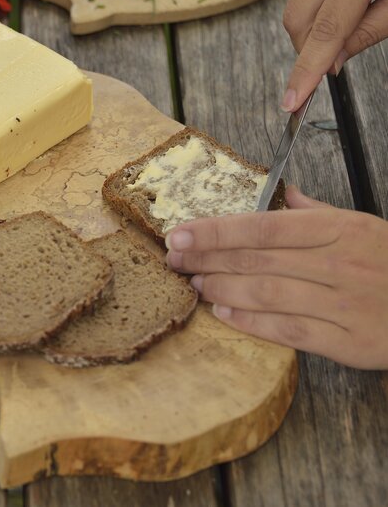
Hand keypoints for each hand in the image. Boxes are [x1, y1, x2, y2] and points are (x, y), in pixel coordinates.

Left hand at [164, 186, 387, 369]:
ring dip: (221, 288)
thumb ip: (316, 212)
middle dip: (206, 258)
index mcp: (338, 230)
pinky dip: (251, 321)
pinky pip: (289, 330)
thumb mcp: (362, 226)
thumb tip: (279, 194)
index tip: (179, 233)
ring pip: (266, 293)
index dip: (215, 231)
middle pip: (256, 259)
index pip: (262, 227)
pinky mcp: (348, 341)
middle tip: (173, 259)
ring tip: (192, 283)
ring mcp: (343, 304)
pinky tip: (223, 312)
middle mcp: (338, 264)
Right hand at [280, 0, 387, 110]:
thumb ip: (369, 31)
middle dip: (309, 48)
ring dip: (312, 29)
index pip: (327, 29)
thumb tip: (332, 62)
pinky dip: (315, 9)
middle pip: (298, 18)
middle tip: (336, 57)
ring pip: (295, 6)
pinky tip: (339, 6)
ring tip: (348, 20)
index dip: (308, 68)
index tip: (293, 99)